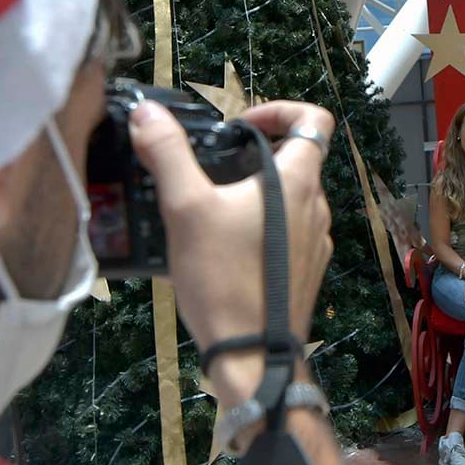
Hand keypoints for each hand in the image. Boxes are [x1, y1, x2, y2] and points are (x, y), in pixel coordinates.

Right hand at [129, 99, 334, 404]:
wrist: (251, 355)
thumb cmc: (223, 277)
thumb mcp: (186, 208)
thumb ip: (168, 154)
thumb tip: (148, 112)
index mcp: (298, 181)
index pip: (314, 120)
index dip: (280, 109)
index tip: (241, 125)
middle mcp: (316, 206)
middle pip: (296, 159)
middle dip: (253, 154)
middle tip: (210, 169)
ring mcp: (316, 241)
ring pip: (290, 197)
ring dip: (255, 191)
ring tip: (210, 210)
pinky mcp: (307, 270)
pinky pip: (287, 231)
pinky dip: (260, 225)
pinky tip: (223, 247)